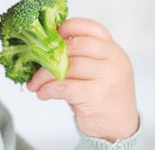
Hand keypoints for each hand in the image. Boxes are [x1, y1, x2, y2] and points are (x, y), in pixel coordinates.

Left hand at [25, 17, 138, 141]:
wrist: (120, 128)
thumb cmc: (103, 97)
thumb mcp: (98, 72)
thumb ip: (80, 57)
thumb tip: (45, 49)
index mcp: (113, 50)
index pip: (91, 27)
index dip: (68, 27)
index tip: (50, 36)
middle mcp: (114, 60)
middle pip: (76, 45)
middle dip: (49, 55)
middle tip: (34, 64)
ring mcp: (109, 77)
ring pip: (67, 67)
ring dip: (44, 76)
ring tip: (35, 84)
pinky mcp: (98, 95)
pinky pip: (65, 86)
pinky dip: (49, 89)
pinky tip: (43, 94)